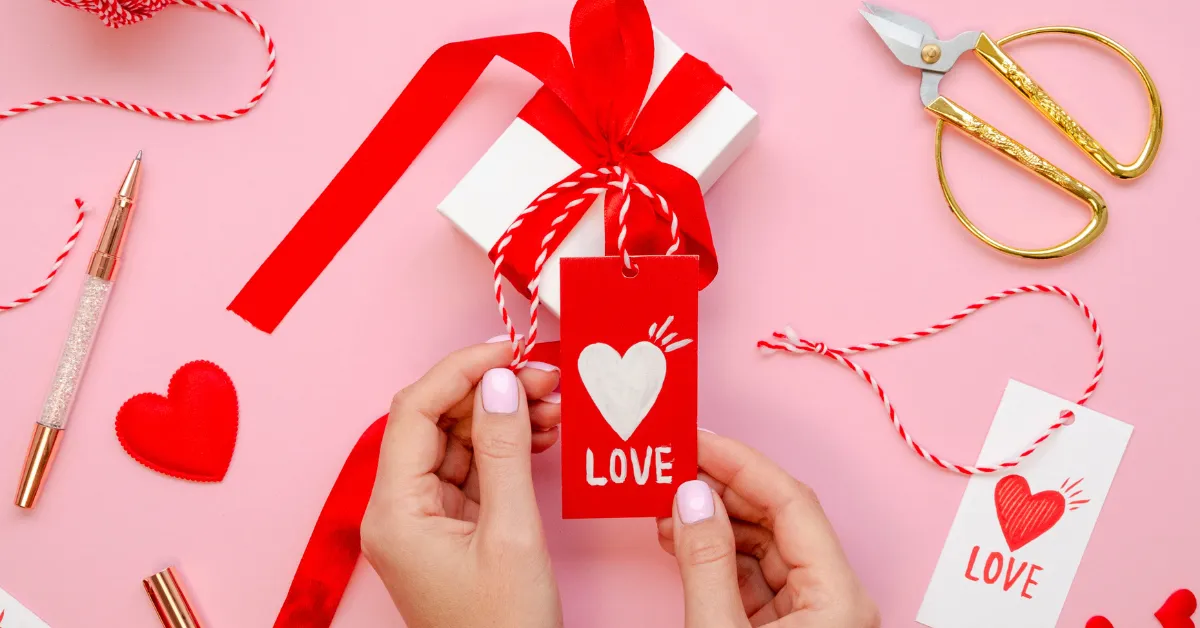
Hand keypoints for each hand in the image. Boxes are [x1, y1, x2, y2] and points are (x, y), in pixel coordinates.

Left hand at [362, 340, 563, 627]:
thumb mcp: (512, 534)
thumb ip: (503, 451)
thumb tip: (500, 383)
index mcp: (394, 511)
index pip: (414, 409)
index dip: (461, 369)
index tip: (509, 350)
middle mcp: (397, 510)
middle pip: (433, 420)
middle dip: (488, 391)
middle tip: (544, 378)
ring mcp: (421, 520)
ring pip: (455, 441)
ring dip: (501, 417)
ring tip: (552, 406)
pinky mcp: (447, 529)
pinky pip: (470, 469)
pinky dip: (504, 448)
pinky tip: (540, 435)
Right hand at [657, 431, 878, 627]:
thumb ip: (707, 564)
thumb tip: (693, 500)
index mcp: (838, 597)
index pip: (792, 504)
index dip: (741, 465)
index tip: (699, 441)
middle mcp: (833, 599)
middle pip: (778, 519)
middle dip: (722, 490)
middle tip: (676, 467)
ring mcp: (810, 614)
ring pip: (762, 546)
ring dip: (714, 523)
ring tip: (669, 505)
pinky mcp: (785, 627)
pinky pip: (752, 575)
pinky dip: (716, 555)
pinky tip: (683, 538)